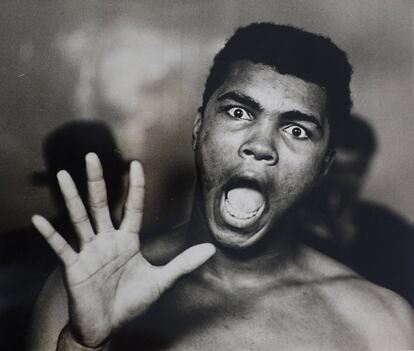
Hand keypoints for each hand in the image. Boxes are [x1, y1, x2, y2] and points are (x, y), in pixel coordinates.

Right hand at [32, 153, 214, 347]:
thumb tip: (211, 250)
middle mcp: (107, 241)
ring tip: (62, 175)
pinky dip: (50, 234)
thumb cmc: (131, 302)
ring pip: (79, 219)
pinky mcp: (74, 267)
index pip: (132, 207)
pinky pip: (60, 247)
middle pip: (101, 204)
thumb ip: (184, 263)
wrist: (107, 326)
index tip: (136, 164)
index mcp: (127, 240)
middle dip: (97, 180)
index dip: (135, 186)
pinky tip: (39, 219)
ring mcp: (89, 252)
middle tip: (92, 156)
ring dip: (71, 198)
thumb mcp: (162, 280)